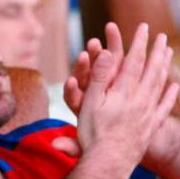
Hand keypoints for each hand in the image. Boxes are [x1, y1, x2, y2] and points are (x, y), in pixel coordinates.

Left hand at [53, 35, 104, 155]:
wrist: (124, 126)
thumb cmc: (103, 139)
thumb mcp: (88, 146)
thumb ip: (72, 146)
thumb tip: (55, 147)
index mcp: (80, 107)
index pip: (72, 97)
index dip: (71, 90)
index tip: (70, 82)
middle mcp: (87, 91)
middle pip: (82, 76)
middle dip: (83, 64)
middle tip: (86, 52)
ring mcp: (100, 79)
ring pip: (95, 63)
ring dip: (94, 49)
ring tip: (94, 37)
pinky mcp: (113, 71)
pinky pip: (111, 56)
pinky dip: (111, 44)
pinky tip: (111, 30)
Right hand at [67, 22, 179, 165]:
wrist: (108, 164)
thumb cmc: (93, 135)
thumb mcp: (88, 104)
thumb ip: (98, 78)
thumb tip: (105, 54)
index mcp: (123, 92)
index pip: (133, 61)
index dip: (139, 43)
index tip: (143, 27)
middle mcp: (139, 100)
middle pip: (151, 70)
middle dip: (157, 51)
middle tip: (163, 36)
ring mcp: (147, 114)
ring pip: (160, 85)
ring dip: (165, 67)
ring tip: (170, 54)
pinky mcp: (150, 128)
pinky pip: (164, 108)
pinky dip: (170, 95)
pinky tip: (174, 86)